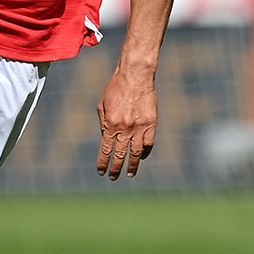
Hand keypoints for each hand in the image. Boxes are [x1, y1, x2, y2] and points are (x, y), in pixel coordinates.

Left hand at [96, 66, 156, 180]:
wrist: (135, 76)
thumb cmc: (115, 88)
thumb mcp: (102, 105)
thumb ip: (104, 123)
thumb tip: (106, 138)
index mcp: (111, 124)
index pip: (106, 149)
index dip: (103, 162)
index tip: (101, 171)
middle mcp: (125, 128)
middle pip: (120, 154)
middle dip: (116, 168)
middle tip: (113, 177)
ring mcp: (140, 126)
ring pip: (136, 152)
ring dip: (132, 165)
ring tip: (129, 174)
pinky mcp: (152, 123)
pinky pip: (149, 143)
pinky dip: (145, 152)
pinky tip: (141, 157)